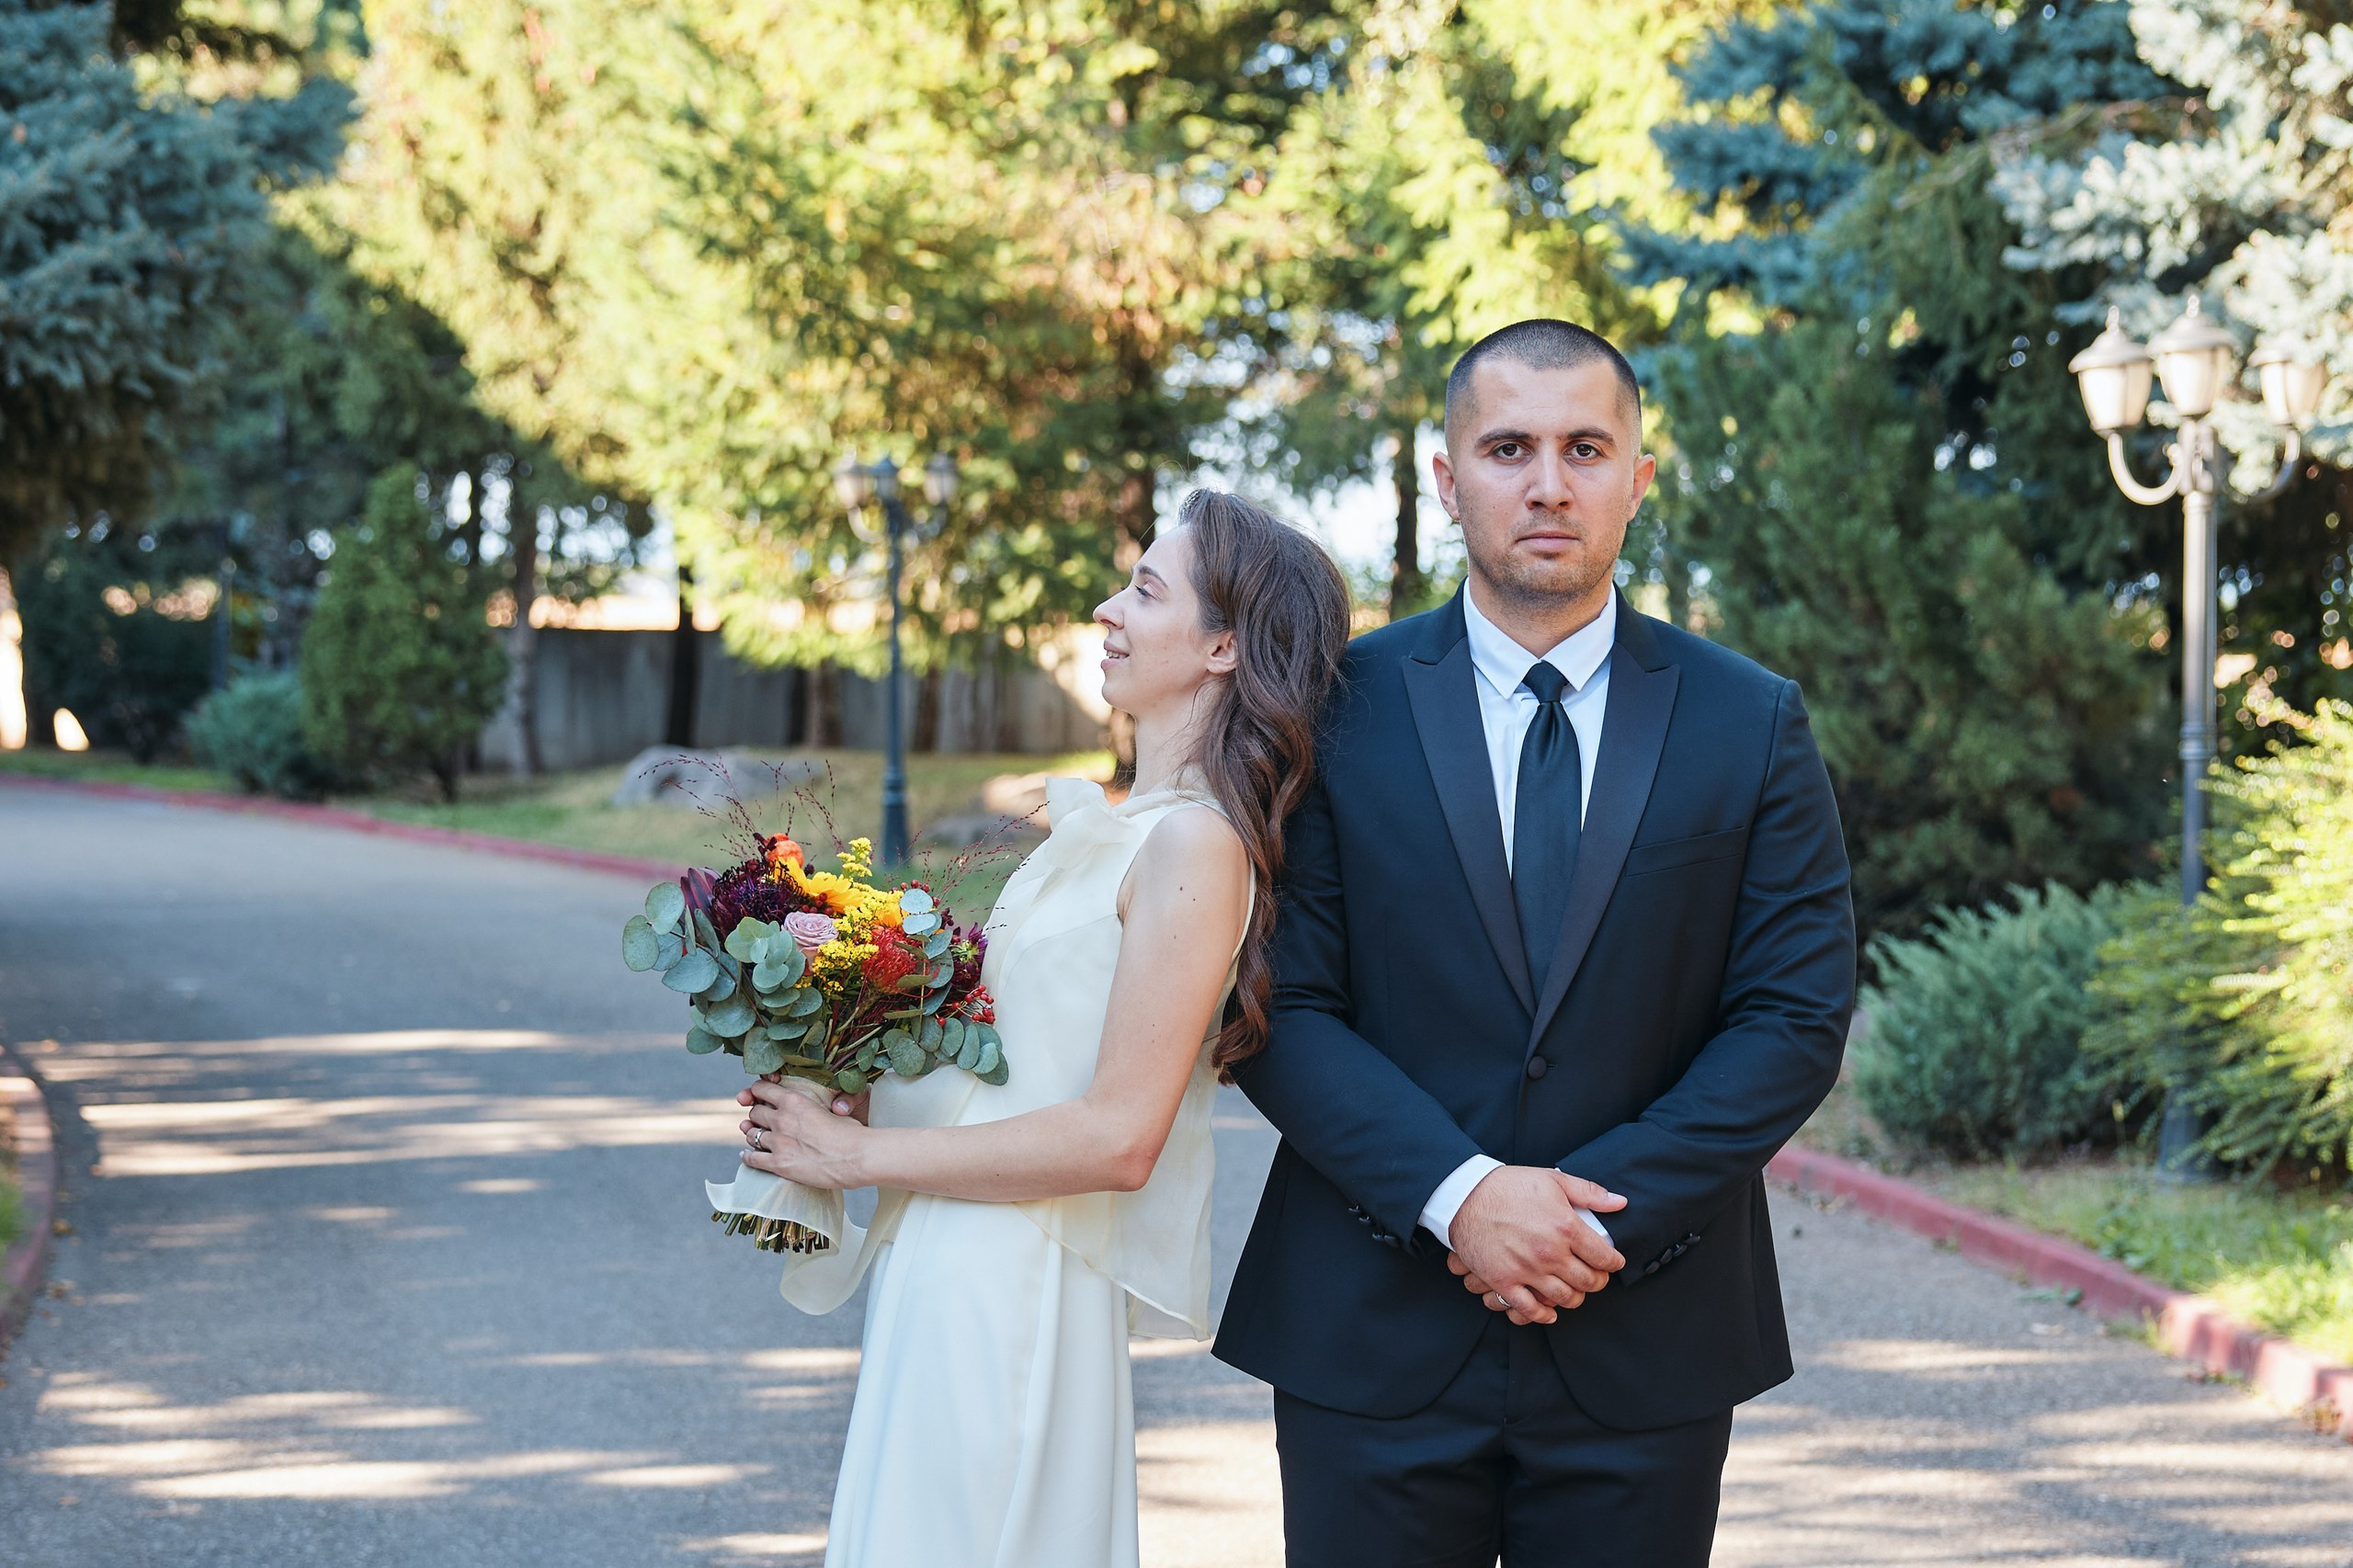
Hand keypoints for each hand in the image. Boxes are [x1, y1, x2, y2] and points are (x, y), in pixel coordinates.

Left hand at [737, 1079, 867, 1188]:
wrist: (856, 1157)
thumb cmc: (850, 1133)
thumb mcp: (830, 1109)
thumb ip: (812, 1107)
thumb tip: (813, 1109)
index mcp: (794, 1100)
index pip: (761, 1088)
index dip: (757, 1091)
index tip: (758, 1095)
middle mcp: (781, 1119)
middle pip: (755, 1112)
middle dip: (757, 1115)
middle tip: (761, 1119)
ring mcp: (778, 1142)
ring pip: (751, 1134)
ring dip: (752, 1134)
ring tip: (754, 1136)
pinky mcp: (778, 1164)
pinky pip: (752, 1158)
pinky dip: (747, 1156)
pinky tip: (746, 1155)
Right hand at [1445, 1166, 1626, 1324]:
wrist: (1465, 1195)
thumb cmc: (1509, 1185)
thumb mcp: (1553, 1180)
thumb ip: (1589, 1192)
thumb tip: (1619, 1203)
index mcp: (1566, 1227)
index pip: (1604, 1257)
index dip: (1613, 1262)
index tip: (1613, 1262)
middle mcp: (1550, 1253)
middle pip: (1588, 1282)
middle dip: (1598, 1282)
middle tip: (1596, 1277)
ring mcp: (1527, 1270)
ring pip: (1564, 1299)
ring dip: (1575, 1298)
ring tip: (1574, 1290)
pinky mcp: (1504, 1281)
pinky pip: (1530, 1309)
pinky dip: (1544, 1315)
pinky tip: (1549, 1311)